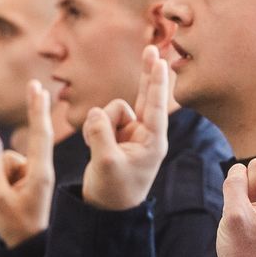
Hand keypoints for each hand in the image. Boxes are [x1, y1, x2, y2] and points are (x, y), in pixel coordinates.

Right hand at [0, 81, 55, 247]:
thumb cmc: (16, 225)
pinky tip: (8, 199)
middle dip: (32, 113)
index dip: (37, 111)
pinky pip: (3, 169)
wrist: (27, 245)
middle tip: (35, 84)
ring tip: (9, 202)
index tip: (39, 89)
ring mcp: (31, 173)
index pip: (40, 136)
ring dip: (1, 178)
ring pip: (5, 160)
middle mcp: (38, 169)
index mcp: (39, 173)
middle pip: (28, 139)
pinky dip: (1, 182)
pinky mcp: (25, 177)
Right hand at [81, 46, 169, 210]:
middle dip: (147, 74)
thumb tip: (96, 112)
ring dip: (100, 125)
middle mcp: (144, 134)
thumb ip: (100, 133)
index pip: (156, 106)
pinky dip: (93, 128)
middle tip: (152, 48)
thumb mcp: (106, 162)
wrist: (105, 208)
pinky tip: (94, 146)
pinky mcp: (114, 134)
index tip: (161, 61)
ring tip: (100, 149)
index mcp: (152, 142)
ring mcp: (129, 133)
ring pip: (111, 109)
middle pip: (145, 95)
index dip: (156, 82)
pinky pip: (100, 118)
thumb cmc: (113, 190)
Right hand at [217, 79, 255, 256]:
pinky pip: (246, 189)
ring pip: (250, 176)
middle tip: (245, 218)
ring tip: (244, 225)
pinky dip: (238, 202)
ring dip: (240, 195)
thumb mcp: (234, 218)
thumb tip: (240, 170)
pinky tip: (243, 226)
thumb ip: (235, 184)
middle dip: (245, 185)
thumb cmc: (248, 256)